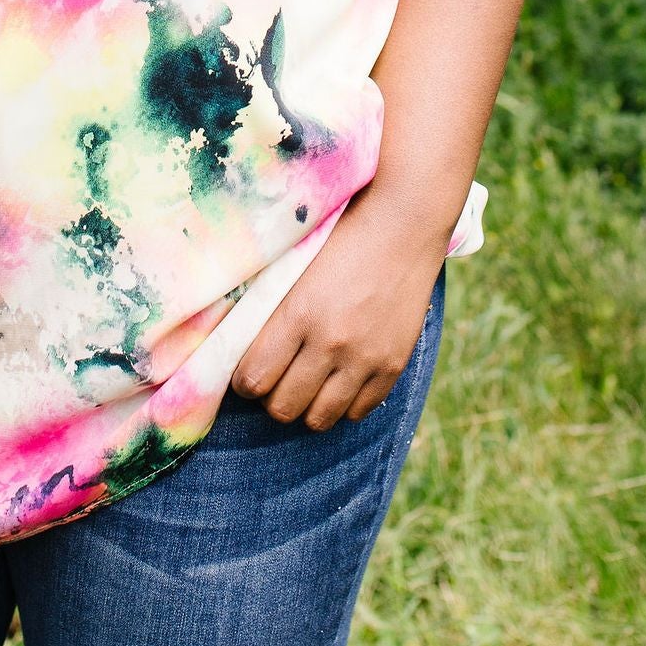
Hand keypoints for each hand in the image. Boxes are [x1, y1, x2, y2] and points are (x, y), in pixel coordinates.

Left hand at [229, 189, 444, 428]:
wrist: (404, 225)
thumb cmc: (341, 238)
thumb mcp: (295, 269)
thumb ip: (270, 311)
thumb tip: (240, 352)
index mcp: (298, 314)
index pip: (253, 379)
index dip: (244, 382)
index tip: (248, 373)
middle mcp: (331, 342)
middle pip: (283, 408)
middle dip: (272, 398)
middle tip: (277, 379)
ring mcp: (365, 358)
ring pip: (319, 419)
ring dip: (307, 406)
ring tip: (308, 384)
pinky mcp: (393, 366)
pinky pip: (358, 412)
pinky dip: (343, 404)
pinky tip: (339, 379)